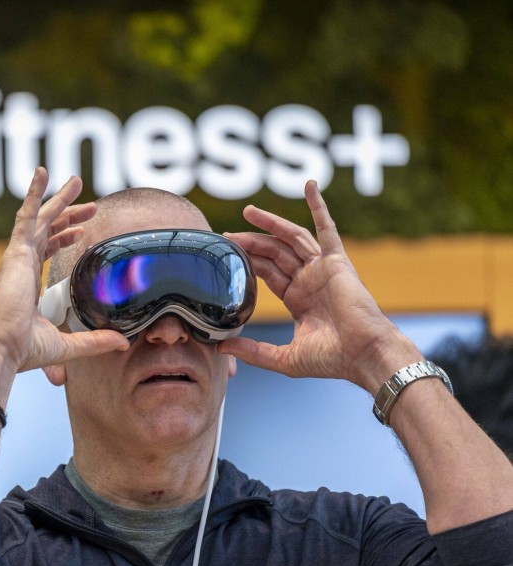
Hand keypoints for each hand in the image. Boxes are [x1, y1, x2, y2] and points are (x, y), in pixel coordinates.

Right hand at [0, 168, 127, 373]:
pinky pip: (27, 214)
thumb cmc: (25, 348)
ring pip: (41, 218)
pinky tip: (43, 172)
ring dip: (59, 200)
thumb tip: (122, 342)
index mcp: (28, 283)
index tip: (82, 232)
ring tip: (76, 181)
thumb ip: (95, 341)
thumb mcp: (68, 343)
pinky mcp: (17, 250)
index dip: (65, 238)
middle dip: (70, 215)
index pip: (47, 251)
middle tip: (91, 205)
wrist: (4, 346)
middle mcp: (22, 266)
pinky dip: (34, 192)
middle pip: (48, 231)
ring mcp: (18, 256)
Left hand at [219, 180, 417, 391]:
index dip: (247, 261)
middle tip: (226, 234)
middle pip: (274, 252)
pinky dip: (319, 206)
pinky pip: (326, 227)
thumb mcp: (283, 357)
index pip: (267, 272)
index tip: (225, 253)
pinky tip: (309, 186)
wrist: (364, 354)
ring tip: (247, 212)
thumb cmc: (332, 359)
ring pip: (291, 238)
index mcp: (298, 299)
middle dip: (250, 241)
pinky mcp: (337, 261)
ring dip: (270, 223)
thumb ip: (253, 351)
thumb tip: (221, 348)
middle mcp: (309, 280)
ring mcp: (322, 268)